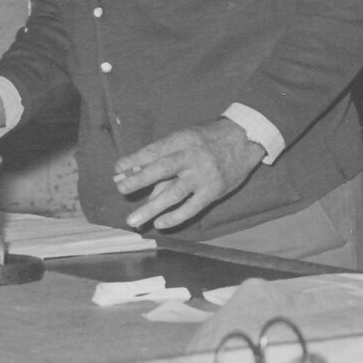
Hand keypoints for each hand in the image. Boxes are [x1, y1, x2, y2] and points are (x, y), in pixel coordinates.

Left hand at [113, 119, 265, 230]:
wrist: (245, 139)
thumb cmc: (208, 140)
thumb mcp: (185, 140)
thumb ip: (162, 159)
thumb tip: (132, 176)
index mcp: (182, 140)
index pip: (154, 151)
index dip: (134, 160)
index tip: (117, 170)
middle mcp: (192, 157)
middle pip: (161, 169)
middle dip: (139, 180)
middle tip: (121, 189)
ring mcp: (203, 175)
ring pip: (174, 193)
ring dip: (152, 207)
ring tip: (133, 220)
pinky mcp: (214, 190)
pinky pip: (192, 207)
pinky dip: (175, 217)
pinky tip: (160, 224)